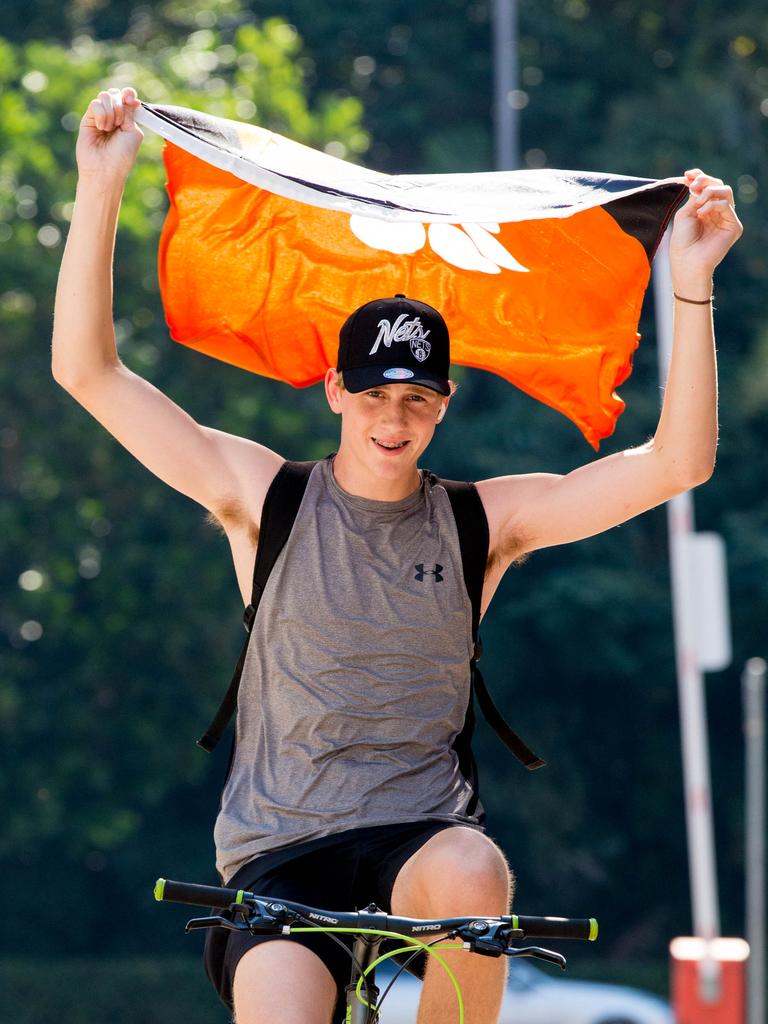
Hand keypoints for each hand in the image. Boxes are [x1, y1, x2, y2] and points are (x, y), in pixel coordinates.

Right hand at [76, 86, 143, 183]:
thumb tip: (127, 97)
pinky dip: (101, 114)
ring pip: (105, 96)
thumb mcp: (133, 132)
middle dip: (120, 105)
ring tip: (109, 129)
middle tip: (120, 123)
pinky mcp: (88, 119)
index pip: (127, 98)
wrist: (105, 168)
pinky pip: (95, 104)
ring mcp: (100, 117)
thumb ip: (130, 113)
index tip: (132, 100)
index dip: (129, 94)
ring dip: (111, 112)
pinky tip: (101, 128)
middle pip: (115, 94)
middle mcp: (113, 117)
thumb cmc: (122, 155)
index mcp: (127, 120)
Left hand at [669, 169, 742, 293]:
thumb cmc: (682, 241)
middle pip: (718, 185)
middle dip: (704, 181)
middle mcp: (717, 212)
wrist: (687, 262)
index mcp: (705, 209)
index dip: (700, 176)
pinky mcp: (734, 226)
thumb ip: (695, 197)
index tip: (687, 174)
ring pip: (725, 192)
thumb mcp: (685, 213)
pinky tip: (701, 214)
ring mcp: (727, 219)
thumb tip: (699, 182)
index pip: (708, 186)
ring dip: (709, 191)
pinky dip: (712, 205)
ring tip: (697, 202)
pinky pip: (726, 206)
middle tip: (692, 186)